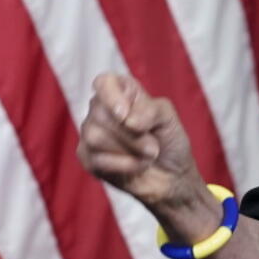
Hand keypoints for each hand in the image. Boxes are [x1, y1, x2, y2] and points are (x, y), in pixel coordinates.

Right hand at [76, 72, 197, 207]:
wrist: (171, 175)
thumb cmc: (169, 139)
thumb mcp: (168, 117)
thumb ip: (150, 110)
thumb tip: (126, 119)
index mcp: (122, 91)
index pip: (104, 82)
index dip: (112, 97)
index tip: (125, 114)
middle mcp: (101, 109)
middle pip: (100, 114)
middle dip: (132, 134)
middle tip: (153, 145)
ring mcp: (91, 134)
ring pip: (96, 137)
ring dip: (131, 149)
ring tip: (148, 154)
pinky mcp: (88, 158)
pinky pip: (98, 160)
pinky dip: (124, 165)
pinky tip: (137, 166)